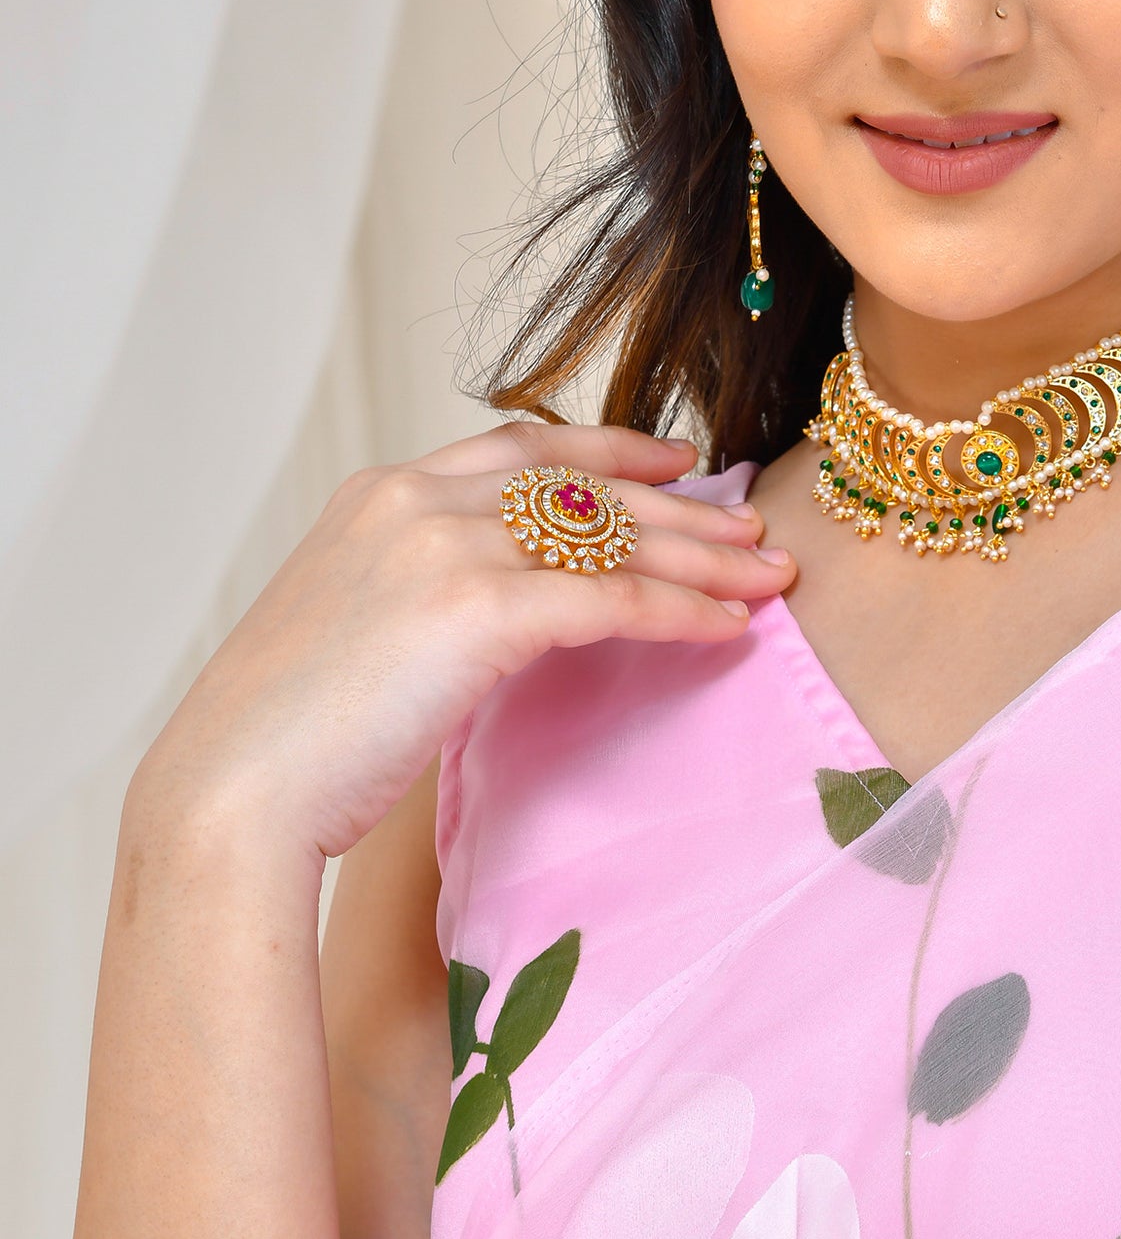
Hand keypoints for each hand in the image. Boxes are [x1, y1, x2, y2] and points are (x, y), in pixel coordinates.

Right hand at [129, 425, 791, 866]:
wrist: (232, 792)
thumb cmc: (287, 737)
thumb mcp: (355, 627)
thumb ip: (426, 592)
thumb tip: (505, 611)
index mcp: (383, 492)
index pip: (523, 446)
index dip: (611, 450)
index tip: (676, 461)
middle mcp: (418, 499)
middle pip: (584, 486)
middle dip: (682, 508)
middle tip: (754, 528)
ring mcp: (447, 545)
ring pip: (610, 536)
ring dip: (703, 556)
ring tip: (770, 575)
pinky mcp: (478, 609)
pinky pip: (611, 599)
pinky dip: (680, 610)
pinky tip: (727, 628)